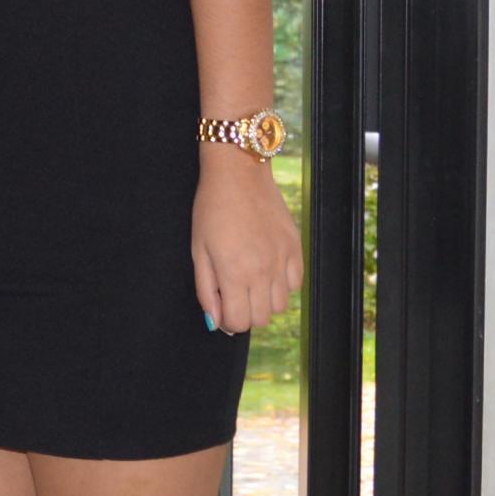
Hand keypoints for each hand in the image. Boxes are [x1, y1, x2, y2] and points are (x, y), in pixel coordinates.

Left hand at [191, 150, 302, 337]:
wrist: (238, 173)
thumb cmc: (211, 209)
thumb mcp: (198, 251)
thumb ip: (207, 290)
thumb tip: (216, 322)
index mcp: (235, 273)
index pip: (239, 322)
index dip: (228, 321)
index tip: (221, 307)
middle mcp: (263, 271)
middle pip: (261, 319)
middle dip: (245, 313)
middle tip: (233, 292)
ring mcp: (282, 260)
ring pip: (281, 306)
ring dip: (264, 301)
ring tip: (250, 280)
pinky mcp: (295, 248)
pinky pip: (296, 284)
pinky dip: (283, 284)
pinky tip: (267, 269)